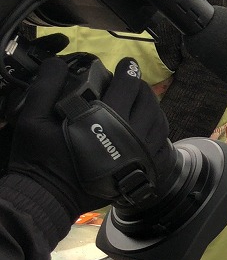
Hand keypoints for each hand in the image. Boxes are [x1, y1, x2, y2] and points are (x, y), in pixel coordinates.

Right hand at [9, 56, 168, 216]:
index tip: (125, 64)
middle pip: (148, 102)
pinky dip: (158, 131)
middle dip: (141, 86)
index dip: (127, 71)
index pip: (126, 87)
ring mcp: (140, 155)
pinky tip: (147, 126)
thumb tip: (58, 62)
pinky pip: (162, 145)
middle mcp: (130, 136)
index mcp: (106, 121)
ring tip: (141, 100)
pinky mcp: (143, 170)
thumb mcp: (32, 119)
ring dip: (153, 107)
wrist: (47, 197)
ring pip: (159, 122)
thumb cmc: (39, 158)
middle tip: (132, 81)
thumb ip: (46, 87)